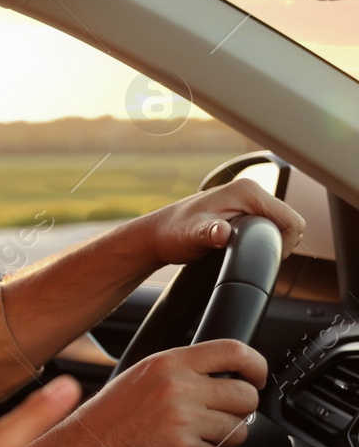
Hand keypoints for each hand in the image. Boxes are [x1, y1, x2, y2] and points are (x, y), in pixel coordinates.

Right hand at [38, 339, 265, 446]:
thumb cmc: (109, 418)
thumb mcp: (142, 376)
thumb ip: (182, 371)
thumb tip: (225, 378)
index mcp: (168, 363)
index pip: (233, 351)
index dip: (256, 365)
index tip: (257, 378)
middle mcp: (178, 387)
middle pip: (245, 396)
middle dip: (238, 412)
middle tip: (218, 419)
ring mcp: (183, 419)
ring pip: (237, 431)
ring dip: (220, 440)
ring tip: (191, 440)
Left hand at [135, 178, 303, 265]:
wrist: (157, 234)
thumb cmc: (171, 233)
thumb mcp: (191, 235)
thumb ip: (209, 233)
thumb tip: (222, 233)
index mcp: (246, 191)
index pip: (291, 218)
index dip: (286, 242)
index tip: (266, 256)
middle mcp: (249, 191)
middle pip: (288, 221)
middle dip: (278, 241)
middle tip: (253, 255)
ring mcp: (246, 201)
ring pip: (278, 224)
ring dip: (270, 240)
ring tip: (246, 251)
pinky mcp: (243, 211)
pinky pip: (267, 225)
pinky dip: (263, 238)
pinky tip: (245, 247)